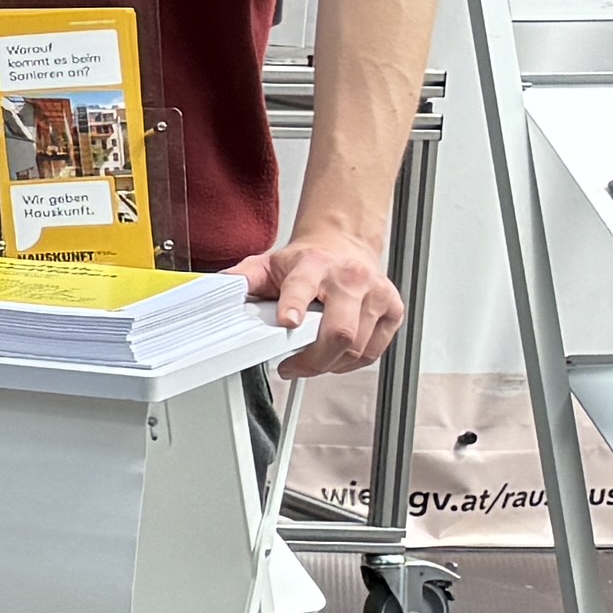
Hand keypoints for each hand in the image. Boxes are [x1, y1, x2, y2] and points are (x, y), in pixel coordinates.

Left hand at [244, 226, 401, 371]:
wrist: (345, 245)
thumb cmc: (308, 261)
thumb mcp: (268, 264)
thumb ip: (243, 279)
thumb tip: (219, 291)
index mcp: (315, 265)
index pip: (303, 286)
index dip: (295, 305)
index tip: (286, 322)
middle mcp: (350, 278)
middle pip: (339, 332)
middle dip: (313, 360)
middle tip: (291, 367)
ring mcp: (376, 295)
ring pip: (357, 348)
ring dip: (329, 365)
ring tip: (309, 363)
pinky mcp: (393, 310)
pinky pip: (373, 351)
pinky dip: (351, 363)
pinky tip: (334, 358)